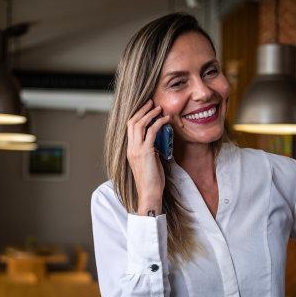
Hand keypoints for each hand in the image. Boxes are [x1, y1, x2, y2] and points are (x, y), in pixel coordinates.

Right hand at [126, 99, 170, 215]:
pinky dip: (159, 123)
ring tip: (159, 108)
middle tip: (151, 102)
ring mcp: (136, 150)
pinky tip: (166, 120)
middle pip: (132, 122)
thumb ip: (150, 151)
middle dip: (142, 110)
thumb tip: (157, 143)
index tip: (146, 108)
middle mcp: (131, 148)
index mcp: (130, 150)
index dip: (137, 116)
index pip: (130, 127)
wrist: (149, 194)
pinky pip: (152, 132)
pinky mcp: (146, 152)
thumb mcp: (150, 162)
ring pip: (140, 124)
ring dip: (150, 114)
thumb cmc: (152, 181)